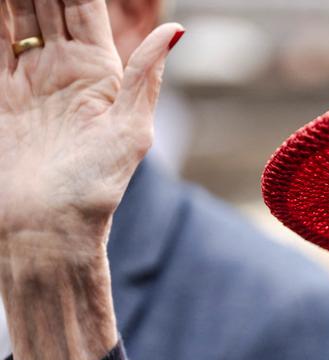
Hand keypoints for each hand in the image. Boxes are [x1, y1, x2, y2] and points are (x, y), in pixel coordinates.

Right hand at [0, 0, 181, 359]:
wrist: (45, 230)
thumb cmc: (95, 191)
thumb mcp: (130, 132)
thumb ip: (144, 77)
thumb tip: (176, 30)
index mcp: (99, 73)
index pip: (83, 7)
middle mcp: (62, 71)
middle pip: (46, 5)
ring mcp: (26, 80)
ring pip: (14, 16)